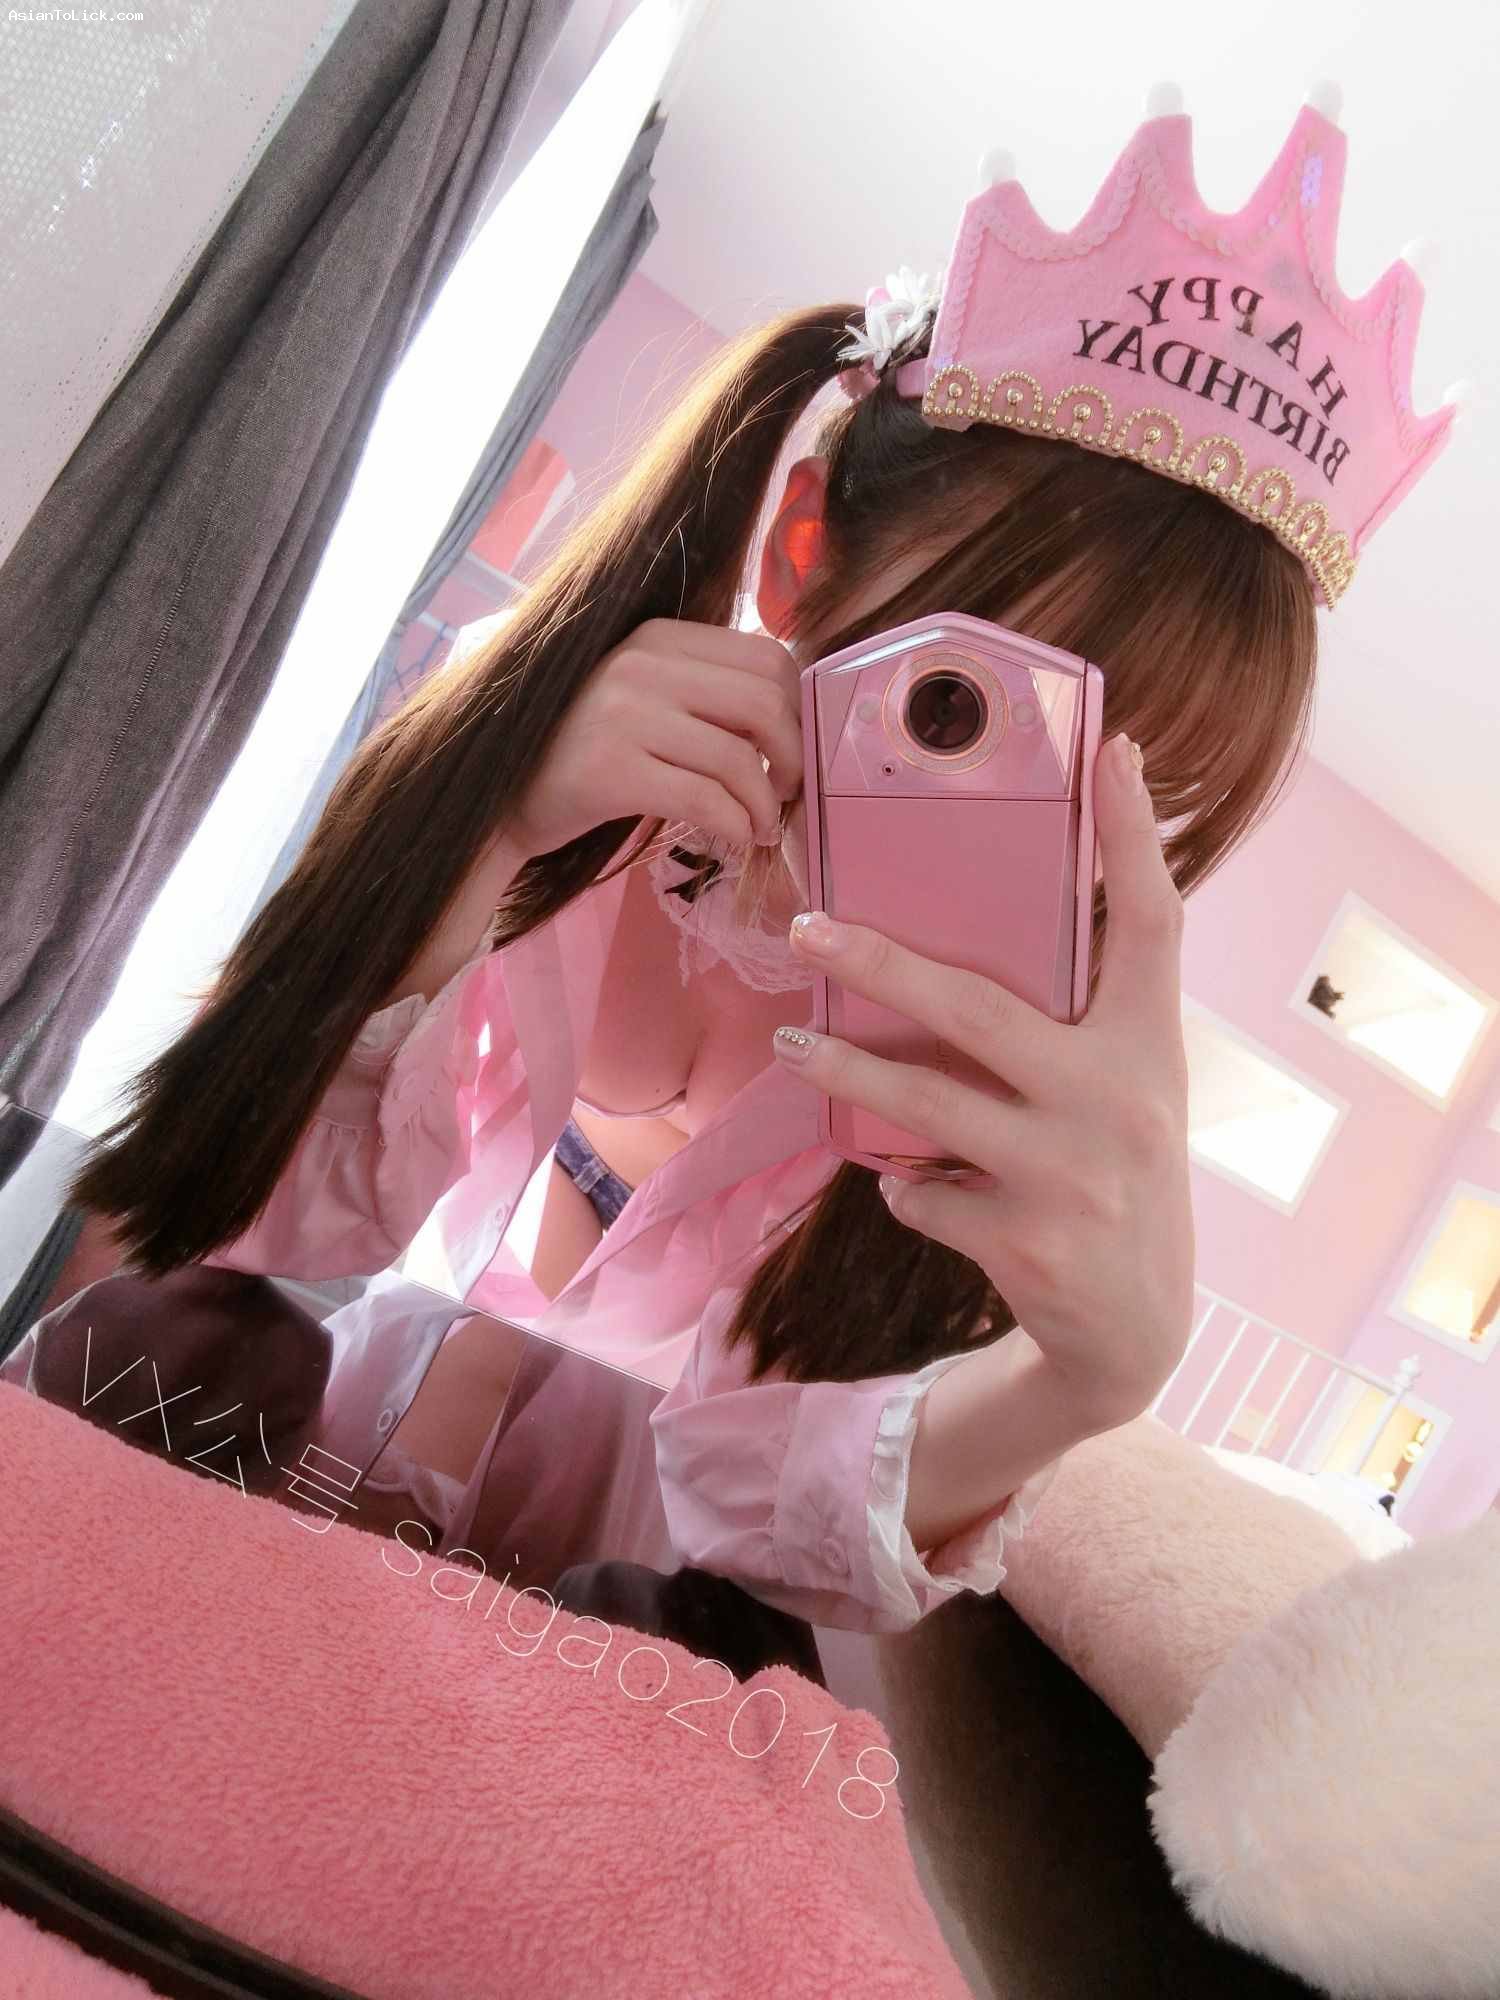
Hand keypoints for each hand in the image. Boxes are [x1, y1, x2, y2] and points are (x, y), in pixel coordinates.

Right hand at [508, 617, 803, 857]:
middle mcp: (641, 664)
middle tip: (787, 793)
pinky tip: (735, 839)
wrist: (501, 801)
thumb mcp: (643, 699)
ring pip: (740, 759)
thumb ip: (702, 693)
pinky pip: (706, 800)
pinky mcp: (611, 771)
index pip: (765, 658)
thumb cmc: (584, 754)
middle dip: (793, 758)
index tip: (789, 752)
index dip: (797, 711)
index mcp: (657, 637)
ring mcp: (623, 715)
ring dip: (766, 805)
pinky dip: (737, 826)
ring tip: (761, 828)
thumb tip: (790, 721)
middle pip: (764, 703)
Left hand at [774, 731, 1194, 1429]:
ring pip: (927, 1101)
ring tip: (792, 1045)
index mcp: (1151, 1045)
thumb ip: (1074, 1022)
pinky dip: (903, 1183)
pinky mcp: (1026, 1241)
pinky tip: (913, 1185)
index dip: (1131, 836)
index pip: (1151, 922)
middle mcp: (1121, 1100)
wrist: (1135, 1329)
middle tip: (807, 928)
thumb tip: (962, 936)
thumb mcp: (1123, 1089)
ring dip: (847, 1070)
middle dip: (882, 962)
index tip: (1110, 748)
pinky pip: (920, 1189)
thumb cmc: (1111, 1173)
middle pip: (982, 1008)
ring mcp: (1073, 1173)